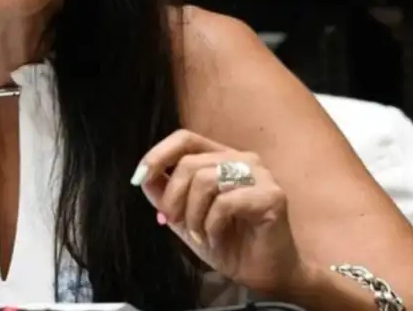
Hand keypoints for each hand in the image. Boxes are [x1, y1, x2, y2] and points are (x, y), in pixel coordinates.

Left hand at [133, 129, 309, 296]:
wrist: (264, 274)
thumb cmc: (228, 243)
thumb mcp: (186, 217)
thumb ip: (166, 195)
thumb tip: (143, 178)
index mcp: (221, 157)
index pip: (185, 139)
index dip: (158, 154)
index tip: (140, 177)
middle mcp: (242, 159)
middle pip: (190, 163)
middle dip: (173, 197)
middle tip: (175, 222)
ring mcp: (260, 175)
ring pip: (206, 180)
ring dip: (193, 215)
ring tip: (199, 234)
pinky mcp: (272, 196)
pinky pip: (225, 203)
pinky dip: (212, 225)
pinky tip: (216, 238)